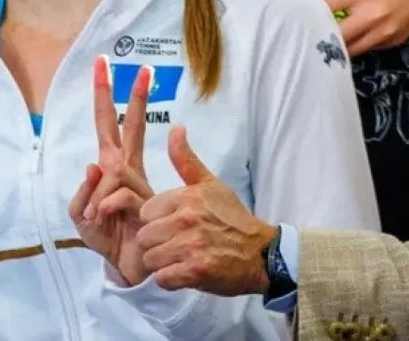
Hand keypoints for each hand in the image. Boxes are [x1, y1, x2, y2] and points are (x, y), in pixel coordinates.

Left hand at [68, 56, 155, 285]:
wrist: (126, 267)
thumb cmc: (105, 238)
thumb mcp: (79, 215)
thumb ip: (81, 193)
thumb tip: (93, 166)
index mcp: (113, 168)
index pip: (111, 126)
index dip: (106, 96)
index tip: (105, 64)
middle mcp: (128, 171)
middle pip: (131, 126)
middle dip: (134, 97)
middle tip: (141, 68)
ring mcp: (139, 185)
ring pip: (114, 170)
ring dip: (96, 196)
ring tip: (93, 218)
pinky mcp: (145, 204)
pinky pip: (117, 194)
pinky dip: (102, 207)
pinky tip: (101, 219)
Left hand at [136, 126, 275, 295]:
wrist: (264, 254)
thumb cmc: (233, 219)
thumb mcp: (211, 184)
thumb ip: (186, 160)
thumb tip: (175, 128)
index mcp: (185, 198)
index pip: (144, 212)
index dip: (154, 222)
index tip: (170, 226)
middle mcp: (186, 220)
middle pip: (144, 237)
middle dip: (156, 245)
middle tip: (175, 246)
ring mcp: (191, 246)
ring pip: (151, 258)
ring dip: (162, 264)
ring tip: (180, 260)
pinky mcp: (196, 272)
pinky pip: (163, 279)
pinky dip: (171, 280)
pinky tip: (183, 274)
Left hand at [307, 0, 408, 55]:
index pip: (320, 5)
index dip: (301, 7)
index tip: (290, 6)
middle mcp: (371, 15)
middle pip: (328, 34)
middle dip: (312, 31)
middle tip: (300, 27)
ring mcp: (383, 32)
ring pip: (345, 49)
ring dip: (330, 43)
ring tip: (318, 35)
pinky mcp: (392, 42)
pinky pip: (363, 48)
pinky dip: (351, 44)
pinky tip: (343, 37)